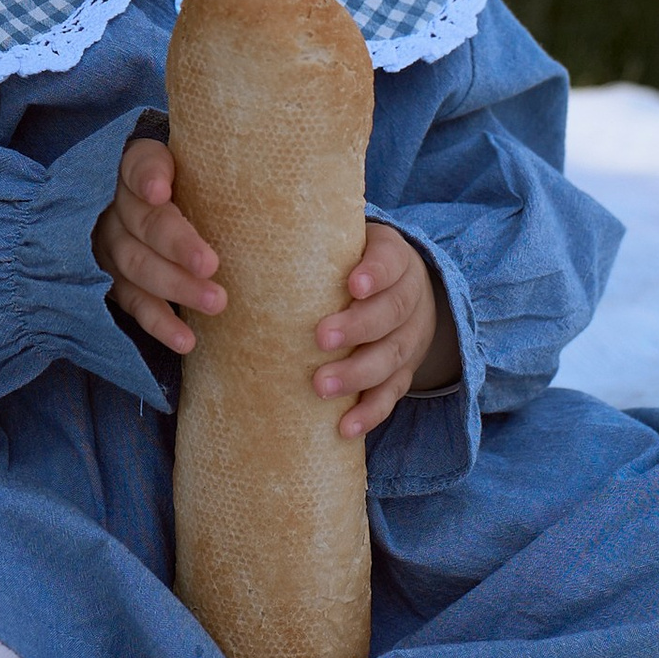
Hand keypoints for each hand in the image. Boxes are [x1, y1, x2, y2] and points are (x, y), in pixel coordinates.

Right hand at [94, 136, 224, 355]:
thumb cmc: (198, 187)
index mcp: (140, 167)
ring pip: (138, 267)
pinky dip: (160, 324)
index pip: (139, 165)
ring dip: (176, 287)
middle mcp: (120, 206)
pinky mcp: (116, 283)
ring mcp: (114, 247)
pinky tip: (186, 339)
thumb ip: (223, 169)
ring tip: (216, 302)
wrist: (162, 214)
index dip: (147, 178)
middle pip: (144, 224)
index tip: (160, 191)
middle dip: (177, 245)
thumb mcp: (202, 168)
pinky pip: (136, 305)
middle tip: (211, 265)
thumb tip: (294, 162)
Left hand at [315, 222, 459, 441]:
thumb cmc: (355, 267)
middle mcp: (408, 300)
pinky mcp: (403, 373)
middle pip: (391, 313)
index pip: (390, 262)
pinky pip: (390, 395)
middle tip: (320, 339)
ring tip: (321, 386)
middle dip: (357, 328)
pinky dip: (369, 412)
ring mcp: (408, 340)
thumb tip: (250, 230)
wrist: (406, 295)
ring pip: (390, 358)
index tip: (353, 285)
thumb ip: (312, 242)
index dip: (375, 273)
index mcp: (394, 261)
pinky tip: (346, 426)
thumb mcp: (347, 245)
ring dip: (357, 374)